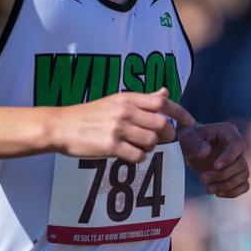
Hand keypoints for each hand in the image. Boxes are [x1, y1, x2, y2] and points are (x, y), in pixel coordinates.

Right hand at [51, 87, 196, 162]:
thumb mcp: (115, 100)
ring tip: (138, 146)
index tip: (190, 122)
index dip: (180, 113)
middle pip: (161, 124)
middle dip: (166, 135)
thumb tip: (165, 92)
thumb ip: (141, 99)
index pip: (162, 102)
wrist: (60, 126)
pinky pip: (137, 155)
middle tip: (160, 140)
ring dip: (150, 147)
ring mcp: (118, 129)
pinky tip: (128, 155)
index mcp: (127, 98)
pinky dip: (138, 158)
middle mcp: (125, 111)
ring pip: (151, 141)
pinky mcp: (110, 146)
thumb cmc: (88, 114)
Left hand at [177, 121, 249, 197]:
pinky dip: (233, 192)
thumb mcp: (186, 138)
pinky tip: (217, 193)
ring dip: (226, 186)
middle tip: (202, 179)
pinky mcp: (237, 174)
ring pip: (244, 176)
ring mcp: (239, 161)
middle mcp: (237, 147)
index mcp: (228, 132)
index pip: (238, 144)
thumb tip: (206, 152)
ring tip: (208, 189)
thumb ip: (194, 143)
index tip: (214, 166)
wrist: (189, 150)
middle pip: (241, 164)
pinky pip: (244, 186)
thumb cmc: (188, 140)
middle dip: (222, 175)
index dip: (229, 157)